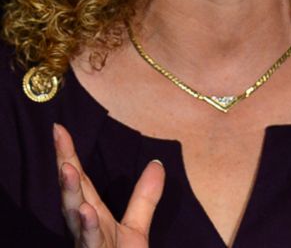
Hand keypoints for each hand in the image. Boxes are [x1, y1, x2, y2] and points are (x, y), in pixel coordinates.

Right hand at [54, 123, 164, 247]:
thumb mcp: (136, 228)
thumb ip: (144, 197)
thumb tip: (157, 163)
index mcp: (93, 217)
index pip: (80, 181)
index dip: (69, 154)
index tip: (59, 127)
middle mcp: (85, 228)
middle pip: (73, 194)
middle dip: (64, 168)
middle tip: (59, 140)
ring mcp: (89, 244)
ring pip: (75, 217)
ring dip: (70, 194)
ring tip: (67, 169)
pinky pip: (90, 242)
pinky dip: (87, 228)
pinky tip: (86, 211)